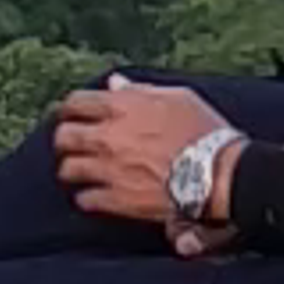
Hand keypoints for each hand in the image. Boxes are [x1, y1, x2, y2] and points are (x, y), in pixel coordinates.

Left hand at [53, 78, 236, 245]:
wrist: (219, 173)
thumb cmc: (204, 131)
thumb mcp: (177, 97)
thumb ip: (139, 91)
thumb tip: (115, 84)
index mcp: (121, 107)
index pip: (75, 102)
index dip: (70, 108)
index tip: (73, 114)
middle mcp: (108, 137)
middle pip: (64, 136)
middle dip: (65, 140)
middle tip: (71, 145)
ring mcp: (109, 170)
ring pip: (68, 170)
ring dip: (72, 170)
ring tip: (79, 172)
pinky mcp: (116, 199)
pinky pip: (85, 199)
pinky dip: (87, 197)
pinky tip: (95, 196)